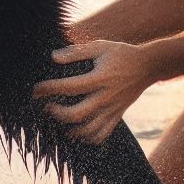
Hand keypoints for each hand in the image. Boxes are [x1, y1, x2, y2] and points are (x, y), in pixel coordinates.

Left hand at [32, 40, 153, 144]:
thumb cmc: (121, 53)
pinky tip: (77, 132)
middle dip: (56, 113)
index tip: (36, 90)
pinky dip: (88, 137)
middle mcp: (105, 97)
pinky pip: (102, 134)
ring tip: (59, 119)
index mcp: (99, 78)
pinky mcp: (117, 115)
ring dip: (69, 129)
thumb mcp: (99, 46)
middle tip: (46, 107)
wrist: (148, 65)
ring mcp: (112, 109)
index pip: (69, 87)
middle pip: (76, 114)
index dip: (48, 89)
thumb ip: (76, 52)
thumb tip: (53, 57)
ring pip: (88, 129)